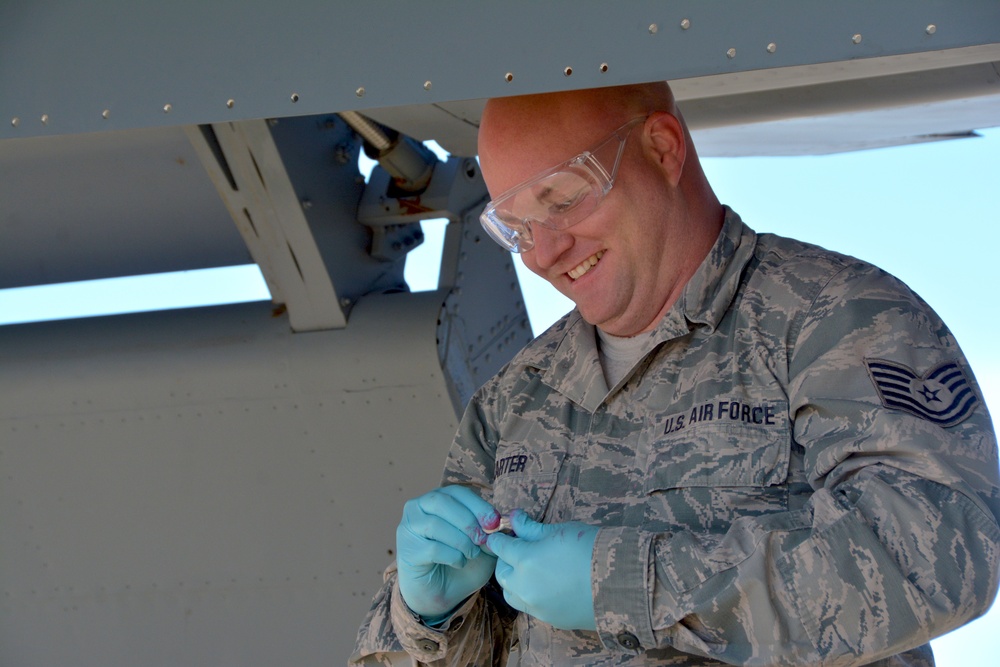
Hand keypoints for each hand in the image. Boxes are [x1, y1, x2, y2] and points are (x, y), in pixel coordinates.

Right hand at [396, 485, 499, 621]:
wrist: (442, 593)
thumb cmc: (461, 562)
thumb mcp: (483, 544)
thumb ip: (491, 531)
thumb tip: (505, 521)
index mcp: (437, 499)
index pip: (457, 492)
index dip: (477, 505)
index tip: (494, 522)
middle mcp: (418, 508)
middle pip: (442, 502)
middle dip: (467, 520)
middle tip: (483, 539)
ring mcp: (408, 528)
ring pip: (435, 524)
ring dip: (460, 540)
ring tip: (472, 554)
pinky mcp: (407, 551)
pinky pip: (431, 548)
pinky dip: (452, 555)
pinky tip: (459, 562)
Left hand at [487, 510, 598, 630]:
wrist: (621, 581)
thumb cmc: (591, 548)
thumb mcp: (560, 531)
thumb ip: (532, 527)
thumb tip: (515, 516)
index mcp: (525, 560)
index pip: (499, 547)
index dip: (500, 538)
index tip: (503, 534)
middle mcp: (525, 586)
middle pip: (502, 573)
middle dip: (506, 560)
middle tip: (520, 549)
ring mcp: (537, 606)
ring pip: (511, 594)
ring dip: (514, 581)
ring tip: (530, 570)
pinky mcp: (550, 619)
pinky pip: (531, 607)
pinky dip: (531, 596)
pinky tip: (548, 585)